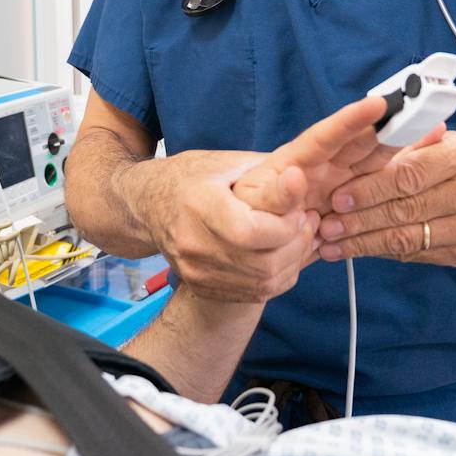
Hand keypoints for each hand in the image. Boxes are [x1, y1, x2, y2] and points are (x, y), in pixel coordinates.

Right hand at [119, 97, 438, 302]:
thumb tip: (306, 176)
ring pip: (264, 283)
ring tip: (300, 235)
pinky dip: (279, 275)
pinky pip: (255, 293)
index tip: (301, 209)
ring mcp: (196, 271)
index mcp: (198, 205)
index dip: (286, 225)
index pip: (251, 231)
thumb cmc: (190, 176)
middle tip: (309, 221)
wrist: (146, 205)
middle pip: (262, 263)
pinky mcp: (203, 286)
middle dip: (296, 244)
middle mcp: (193, 243)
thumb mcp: (226, 163)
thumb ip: (267, 172)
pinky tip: (284, 252)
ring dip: (293, 261)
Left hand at [317, 130, 455, 266]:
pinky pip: (414, 254)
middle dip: (361, 219)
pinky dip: (380, 252)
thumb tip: (359, 136)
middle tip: (327, 226)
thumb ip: (403, 142)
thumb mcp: (438, 141)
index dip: (370, 187)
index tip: (339, 196)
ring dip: (364, 243)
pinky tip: (355, 250)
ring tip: (331, 244)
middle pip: (406, 210)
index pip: (410, 174)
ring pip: (407, 238)